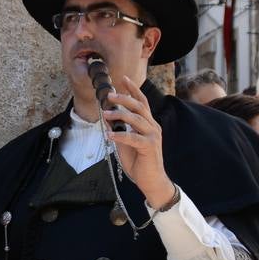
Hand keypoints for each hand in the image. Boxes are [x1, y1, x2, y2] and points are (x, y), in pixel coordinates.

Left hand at [102, 75, 175, 207]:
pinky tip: (109, 135)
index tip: (123, 78)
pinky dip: (120, 135)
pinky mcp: (149, 147)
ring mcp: (153, 136)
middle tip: (109, 95)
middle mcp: (153, 126)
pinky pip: (133, 137)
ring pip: (136, 119)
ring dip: (119, 115)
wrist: (151, 181)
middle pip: (139, 106)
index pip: (142, 102)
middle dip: (124, 98)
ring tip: (105, 114)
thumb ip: (119, 130)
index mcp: (149, 124)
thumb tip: (107, 117)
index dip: (133, 90)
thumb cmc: (139, 162)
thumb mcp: (125, 143)